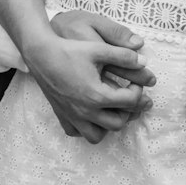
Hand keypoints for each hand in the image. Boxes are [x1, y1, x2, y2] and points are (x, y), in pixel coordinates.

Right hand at [29, 15, 154, 144]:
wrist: (41, 54)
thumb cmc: (70, 50)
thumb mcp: (100, 48)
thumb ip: (124, 56)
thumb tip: (144, 62)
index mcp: (98, 95)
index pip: (130, 102)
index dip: (139, 91)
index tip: (136, 82)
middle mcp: (86, 111)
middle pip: (118, 123)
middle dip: (128, 111)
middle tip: (129, 97)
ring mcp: (73, 116)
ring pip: (97, 135)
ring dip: (108, 125)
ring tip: (111, 109)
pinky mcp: (62, 115)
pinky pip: (77, 132)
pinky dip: (86, 128)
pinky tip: (90, 114)